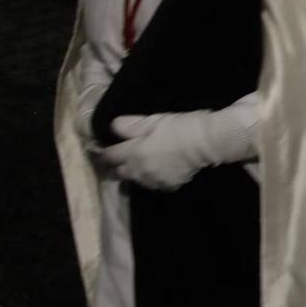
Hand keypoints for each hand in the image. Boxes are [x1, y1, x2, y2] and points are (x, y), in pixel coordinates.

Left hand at [99, 105, 257, 191]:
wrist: (209, 143)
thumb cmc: (181, 127)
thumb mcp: (154, 120)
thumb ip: (131, 125)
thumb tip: (113, 127)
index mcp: (133, 153)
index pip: (109, 156)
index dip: (101, 152)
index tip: (96, 149)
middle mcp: (139, 171)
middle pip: (119, 173)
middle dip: (115, 166)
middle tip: (116, 158)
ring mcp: (154, 181)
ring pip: (135, 180)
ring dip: (133, 173)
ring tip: (138, 164)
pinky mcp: (169, 186)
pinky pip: (153, 184)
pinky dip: (151, 177)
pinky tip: (157, 170)